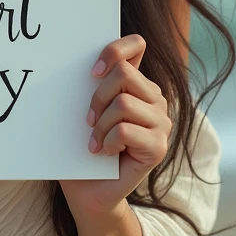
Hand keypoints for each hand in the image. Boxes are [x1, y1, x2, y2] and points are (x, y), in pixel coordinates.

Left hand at [59, 34, 171, 217]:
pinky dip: (107, 142)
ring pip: (123, 103)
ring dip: (100, 125)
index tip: (91, 72)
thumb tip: (74, 61)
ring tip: (96, 140)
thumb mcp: (85, 109)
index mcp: (137, 83)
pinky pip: (126, 130)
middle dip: (97, 96)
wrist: (88, 190)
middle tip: (88, 120)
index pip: (137, 44)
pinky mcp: (159, 146)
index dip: (114, 50)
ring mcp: (161, 122)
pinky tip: (104, 152)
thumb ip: (91, 84)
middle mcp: (154, 98)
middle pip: (124, 73)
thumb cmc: (82, 146)